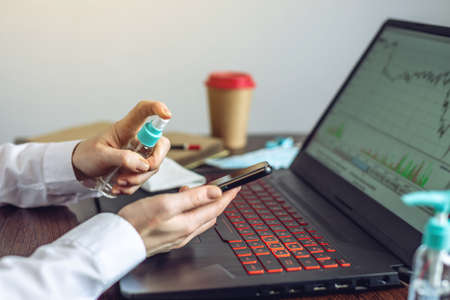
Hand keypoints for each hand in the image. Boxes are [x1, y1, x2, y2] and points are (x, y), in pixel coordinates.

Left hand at [72, 101, 171, 194]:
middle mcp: (138, 139)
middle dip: (155, 161)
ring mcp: (140, 154)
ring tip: (118, 181)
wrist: (81, 169)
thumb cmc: (88, 155)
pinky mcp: (138, 168)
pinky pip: (145, 178)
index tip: (167, 114)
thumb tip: (143, 164)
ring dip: (138, 178)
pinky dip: (133, 186)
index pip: (144, 111)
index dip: (157, 108)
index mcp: (127, 128)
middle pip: (161, 144)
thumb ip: (121, 158)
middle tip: (140, 170)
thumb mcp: (101, 155)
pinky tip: (119, 186)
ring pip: (153, 166)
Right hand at [118, 185, 240, 256]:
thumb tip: (216, 192)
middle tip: (212, 185)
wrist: (117, 241)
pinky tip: (179, 205)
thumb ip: (194, 198)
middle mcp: (186, 233)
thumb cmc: (137, 222)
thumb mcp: (167, 204)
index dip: (228, 195)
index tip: (237, 186)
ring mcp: (178, 237)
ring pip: (199, 219)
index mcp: (189, 224)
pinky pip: (187, 224)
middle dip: (215, 199)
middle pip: (210, 213)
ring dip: (200, 204)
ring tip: (190, 191)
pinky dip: (189, 212)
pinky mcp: (169, 238)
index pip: (216, 207)